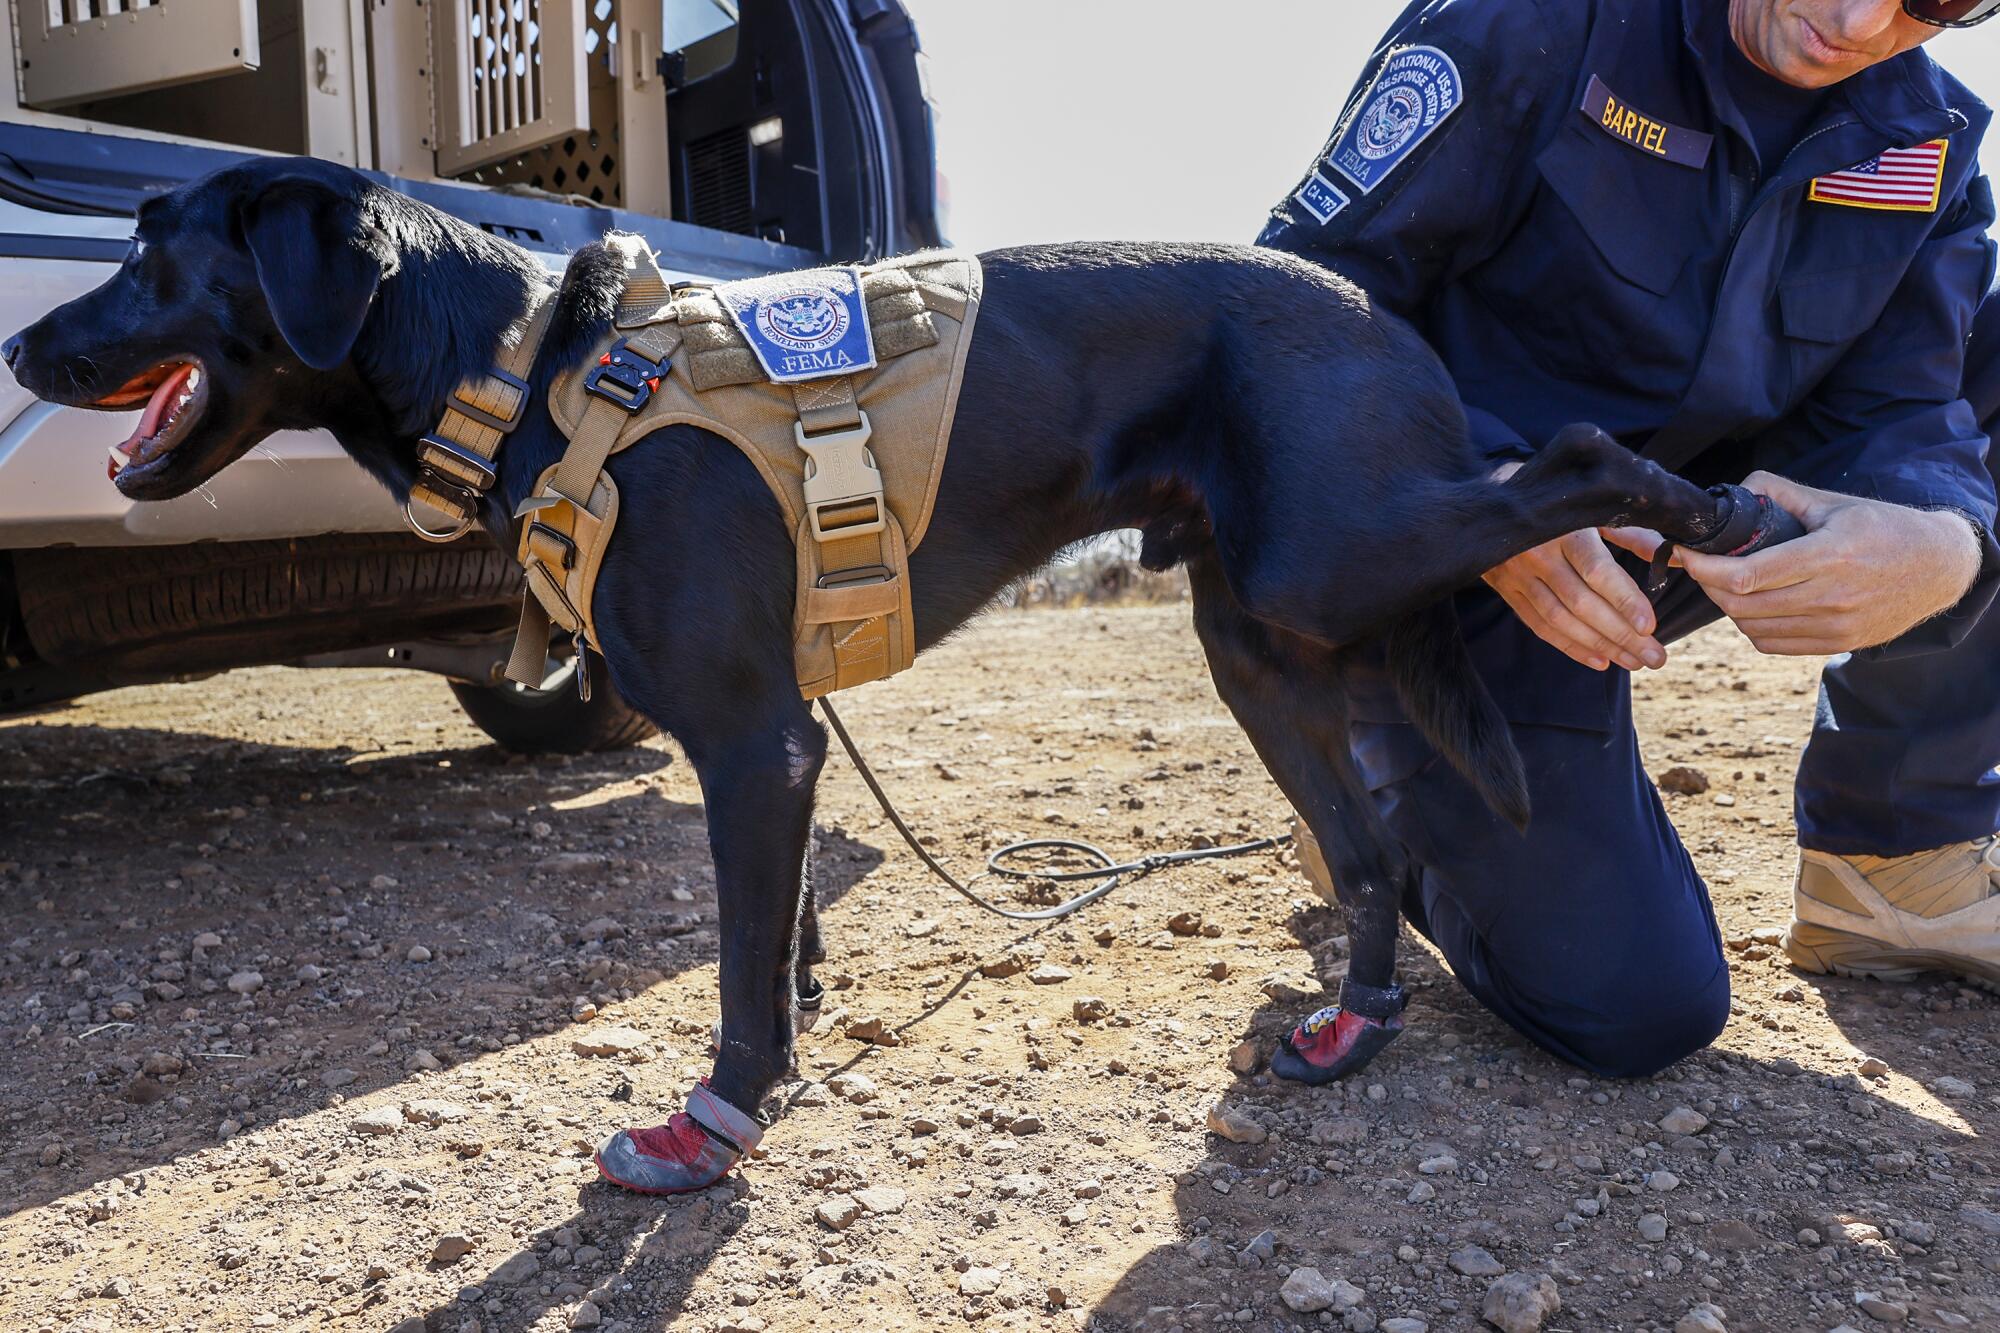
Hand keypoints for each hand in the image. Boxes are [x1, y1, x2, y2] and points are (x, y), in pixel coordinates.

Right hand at [1482, 463, 1667, 671]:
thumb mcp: (1593, 508)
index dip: (1623, 599)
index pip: (1596, 570)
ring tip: (1634, 661)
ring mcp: (1517, 574)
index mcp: (1563, 528)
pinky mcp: (1507, 590)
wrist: (1494, 500)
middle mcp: (1537, 553)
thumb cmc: (1558, 500)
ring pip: (1559, 620)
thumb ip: (1630, 532)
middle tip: (1654, 656)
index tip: (1648, 625)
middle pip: (1581, 603)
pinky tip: (1599, 660)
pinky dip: (1569, 647)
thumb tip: (1668, 556)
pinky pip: (1539, 625)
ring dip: (1599, 646)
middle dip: (1620, 634)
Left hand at [1675, 471, 1982, 654]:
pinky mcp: (1838, 643)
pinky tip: (1752, 605)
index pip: (1747, 574)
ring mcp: (1835, 624)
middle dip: (1708, 585)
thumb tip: (1734, 491)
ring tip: (1726, 583)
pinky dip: (1751, 626)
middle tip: (1700, 566)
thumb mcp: (1833, 502)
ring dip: (1728, 606)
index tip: (1685, 552)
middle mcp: (1830, 595)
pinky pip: (1774, 644)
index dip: (1703, 566)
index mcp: (1828, 554)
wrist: (1939, 567)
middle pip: (1742, 604)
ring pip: (1753, 627)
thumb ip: (1779, 494)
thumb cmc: (1883, 527)